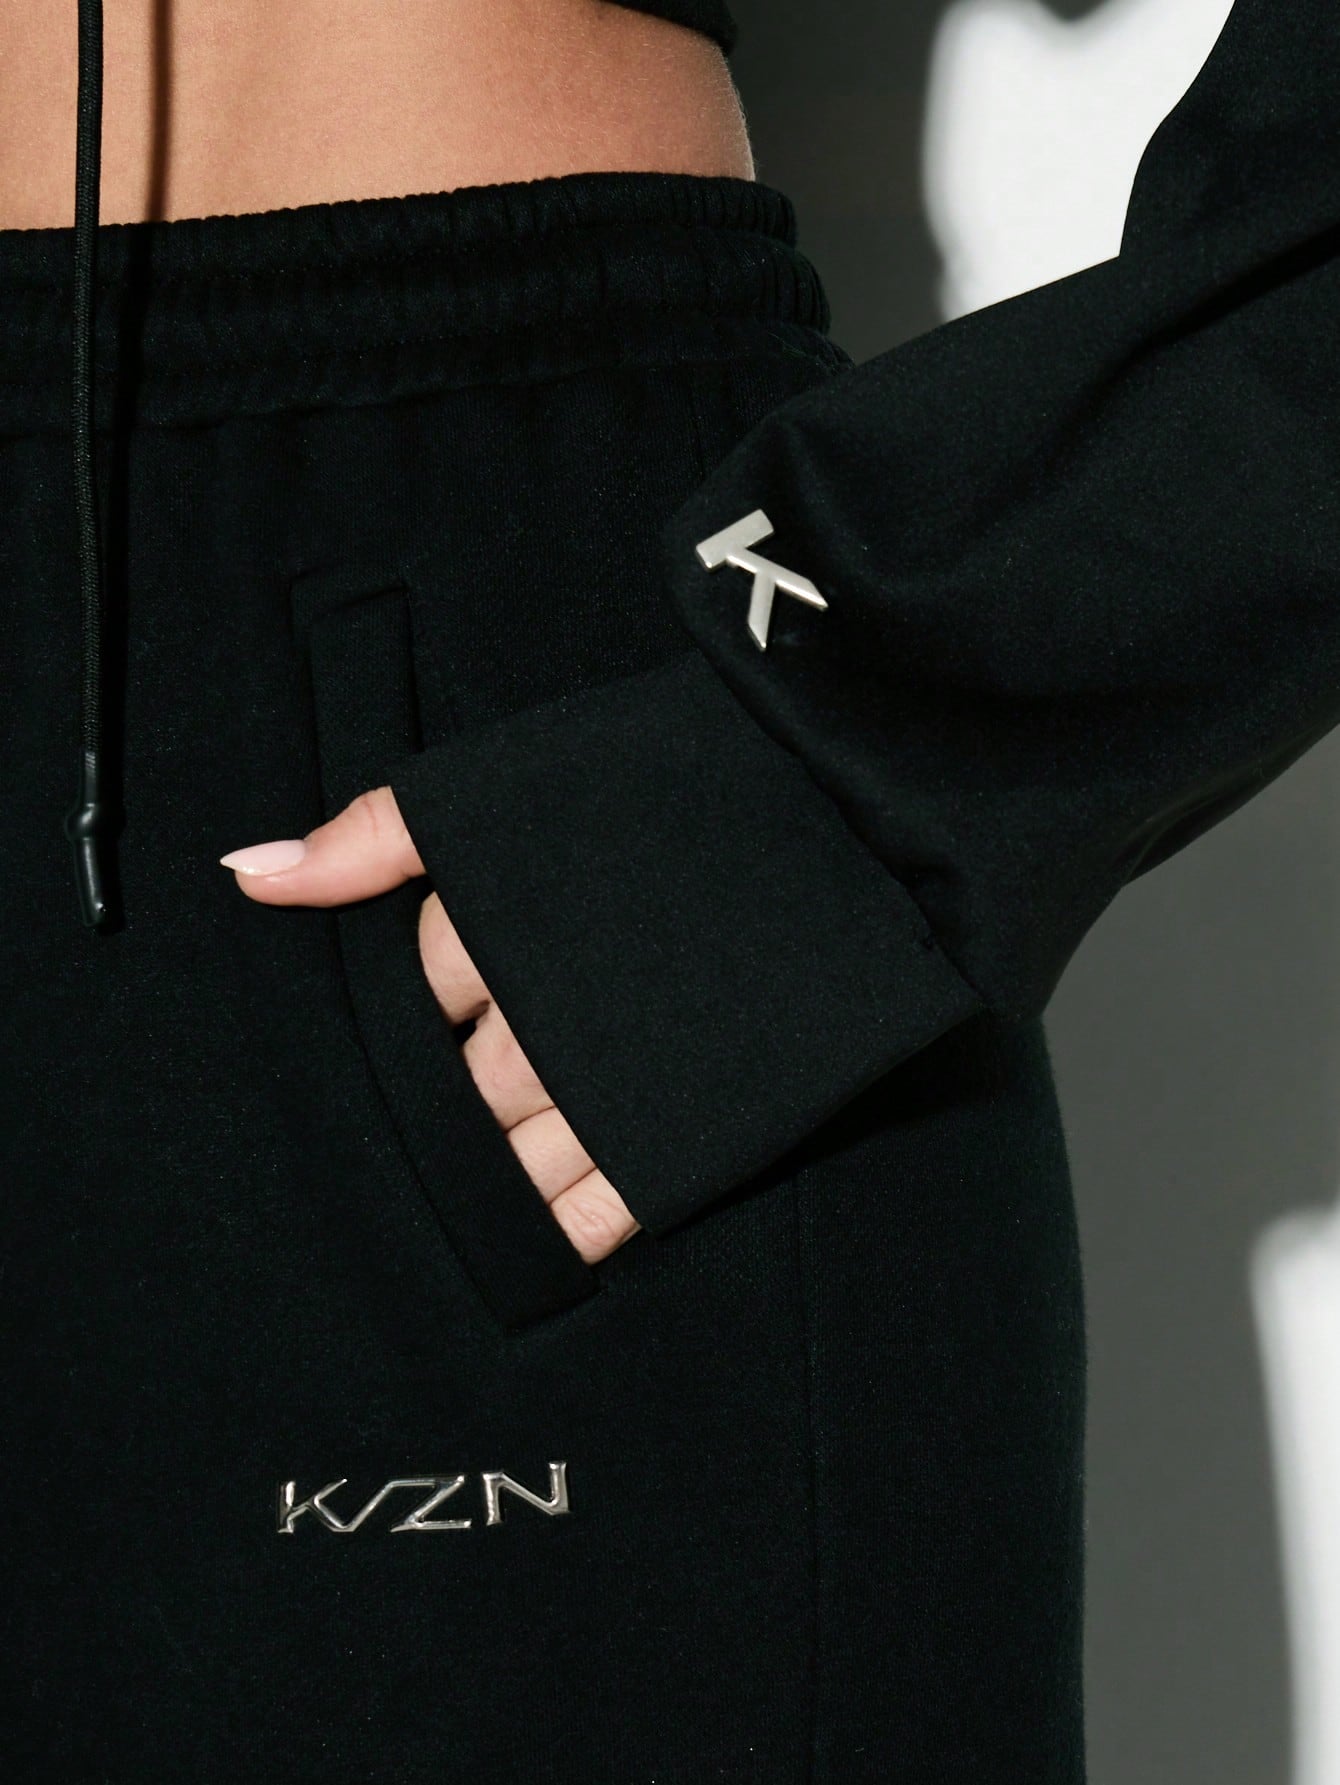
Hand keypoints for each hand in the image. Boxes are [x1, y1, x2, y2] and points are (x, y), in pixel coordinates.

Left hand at [219, 787, 640, 1263]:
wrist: (840, 816)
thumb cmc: (676, 780)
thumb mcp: (507, 788)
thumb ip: (376, 834)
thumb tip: (246, 875)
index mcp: (494, 928)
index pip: (416, 990)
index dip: (427, 1002)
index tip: (443, 1008)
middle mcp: (537, 1014)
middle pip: (458, 1083)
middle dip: (455, 1090)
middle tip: (467, 1093)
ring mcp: (607, 1083)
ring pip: (514, 1149)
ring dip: (495, 1164)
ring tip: (487, 1171)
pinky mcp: (678, 1132)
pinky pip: (599, 1204)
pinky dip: (565, 1227)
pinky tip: (544, 1239)